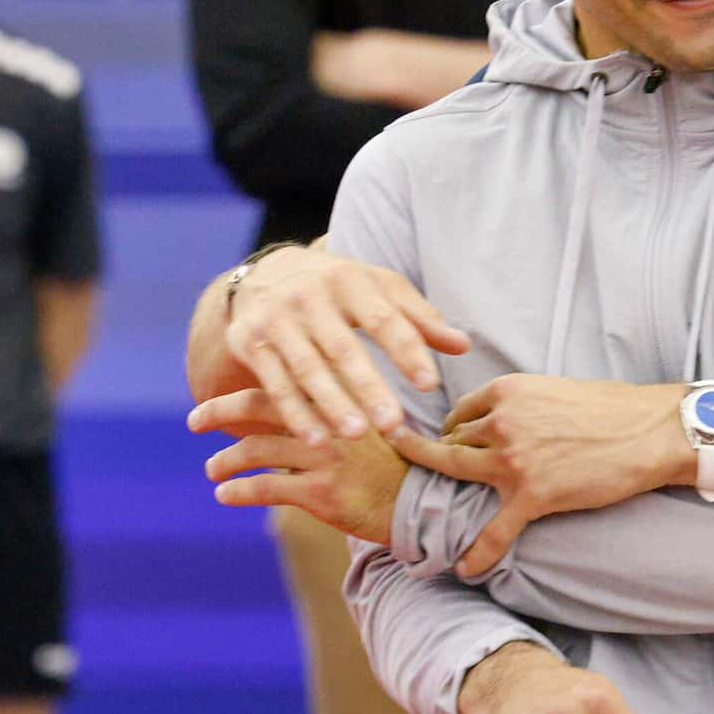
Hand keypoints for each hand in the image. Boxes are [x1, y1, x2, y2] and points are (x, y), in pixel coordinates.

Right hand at [200, 243, 469, 442]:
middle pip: (342, 348)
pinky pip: (275, 384)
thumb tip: (463, 345)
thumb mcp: (379, 290)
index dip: (406, 352)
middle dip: (368, 388)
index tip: (429, 385)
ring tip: (356, 435)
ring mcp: (275, 321)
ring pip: (306, 369)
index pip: (383, 319)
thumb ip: (420, 319)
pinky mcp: (250, 343)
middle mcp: (308, 297)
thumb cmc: (340, 288)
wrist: (265, 273)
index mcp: (349, 279)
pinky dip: (294, 414)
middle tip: (393, 424)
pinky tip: (317, 440)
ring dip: (330, 405)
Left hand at [201, 401, 408, 543]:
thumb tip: (290, 407)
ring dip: (224, 460)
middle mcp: (329, 424)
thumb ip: (332, 414)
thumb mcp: (368, 427)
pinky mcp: (323, 494)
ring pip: (255, 450)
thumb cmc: (396, 466)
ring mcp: (325, 459)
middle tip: (194, 422)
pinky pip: (265, 488)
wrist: (426, 504)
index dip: (242, 393)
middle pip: (258, 407)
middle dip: (217, 413)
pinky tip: (225, 495)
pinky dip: (238, 491)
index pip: (279, 385)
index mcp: (338, 403)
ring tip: (212, 470)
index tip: (215, 401)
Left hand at [389, 374, 688, 577]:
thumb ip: (525, 404)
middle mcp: (502, 423)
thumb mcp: (557, 389)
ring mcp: (514, 461)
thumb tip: (513, 423)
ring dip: (442, 495)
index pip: (460, 413)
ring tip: (430, 516)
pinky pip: (494, 531)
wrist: (653, 431)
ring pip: (458, 476)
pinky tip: (466, 568)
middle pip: (451, 444)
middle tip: (434, 477)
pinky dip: (478, 553)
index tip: (452, 442)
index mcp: (508, 392)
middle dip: (440, 459)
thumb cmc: (616, 408)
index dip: (453, 430)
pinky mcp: (533, 496)